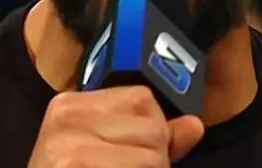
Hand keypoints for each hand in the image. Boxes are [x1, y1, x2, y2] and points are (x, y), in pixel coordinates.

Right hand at [28, 85, 204, 167]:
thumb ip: (151, 139)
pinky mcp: (72, 167)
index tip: (127, 156)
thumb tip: (194, 125)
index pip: (143, 100)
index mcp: (71, 105)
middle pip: (152, 131)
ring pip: (153, 159)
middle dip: (152, 162)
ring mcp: (67, 148)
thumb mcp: (105, 155)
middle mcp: (66, 118)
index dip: (151, 134)